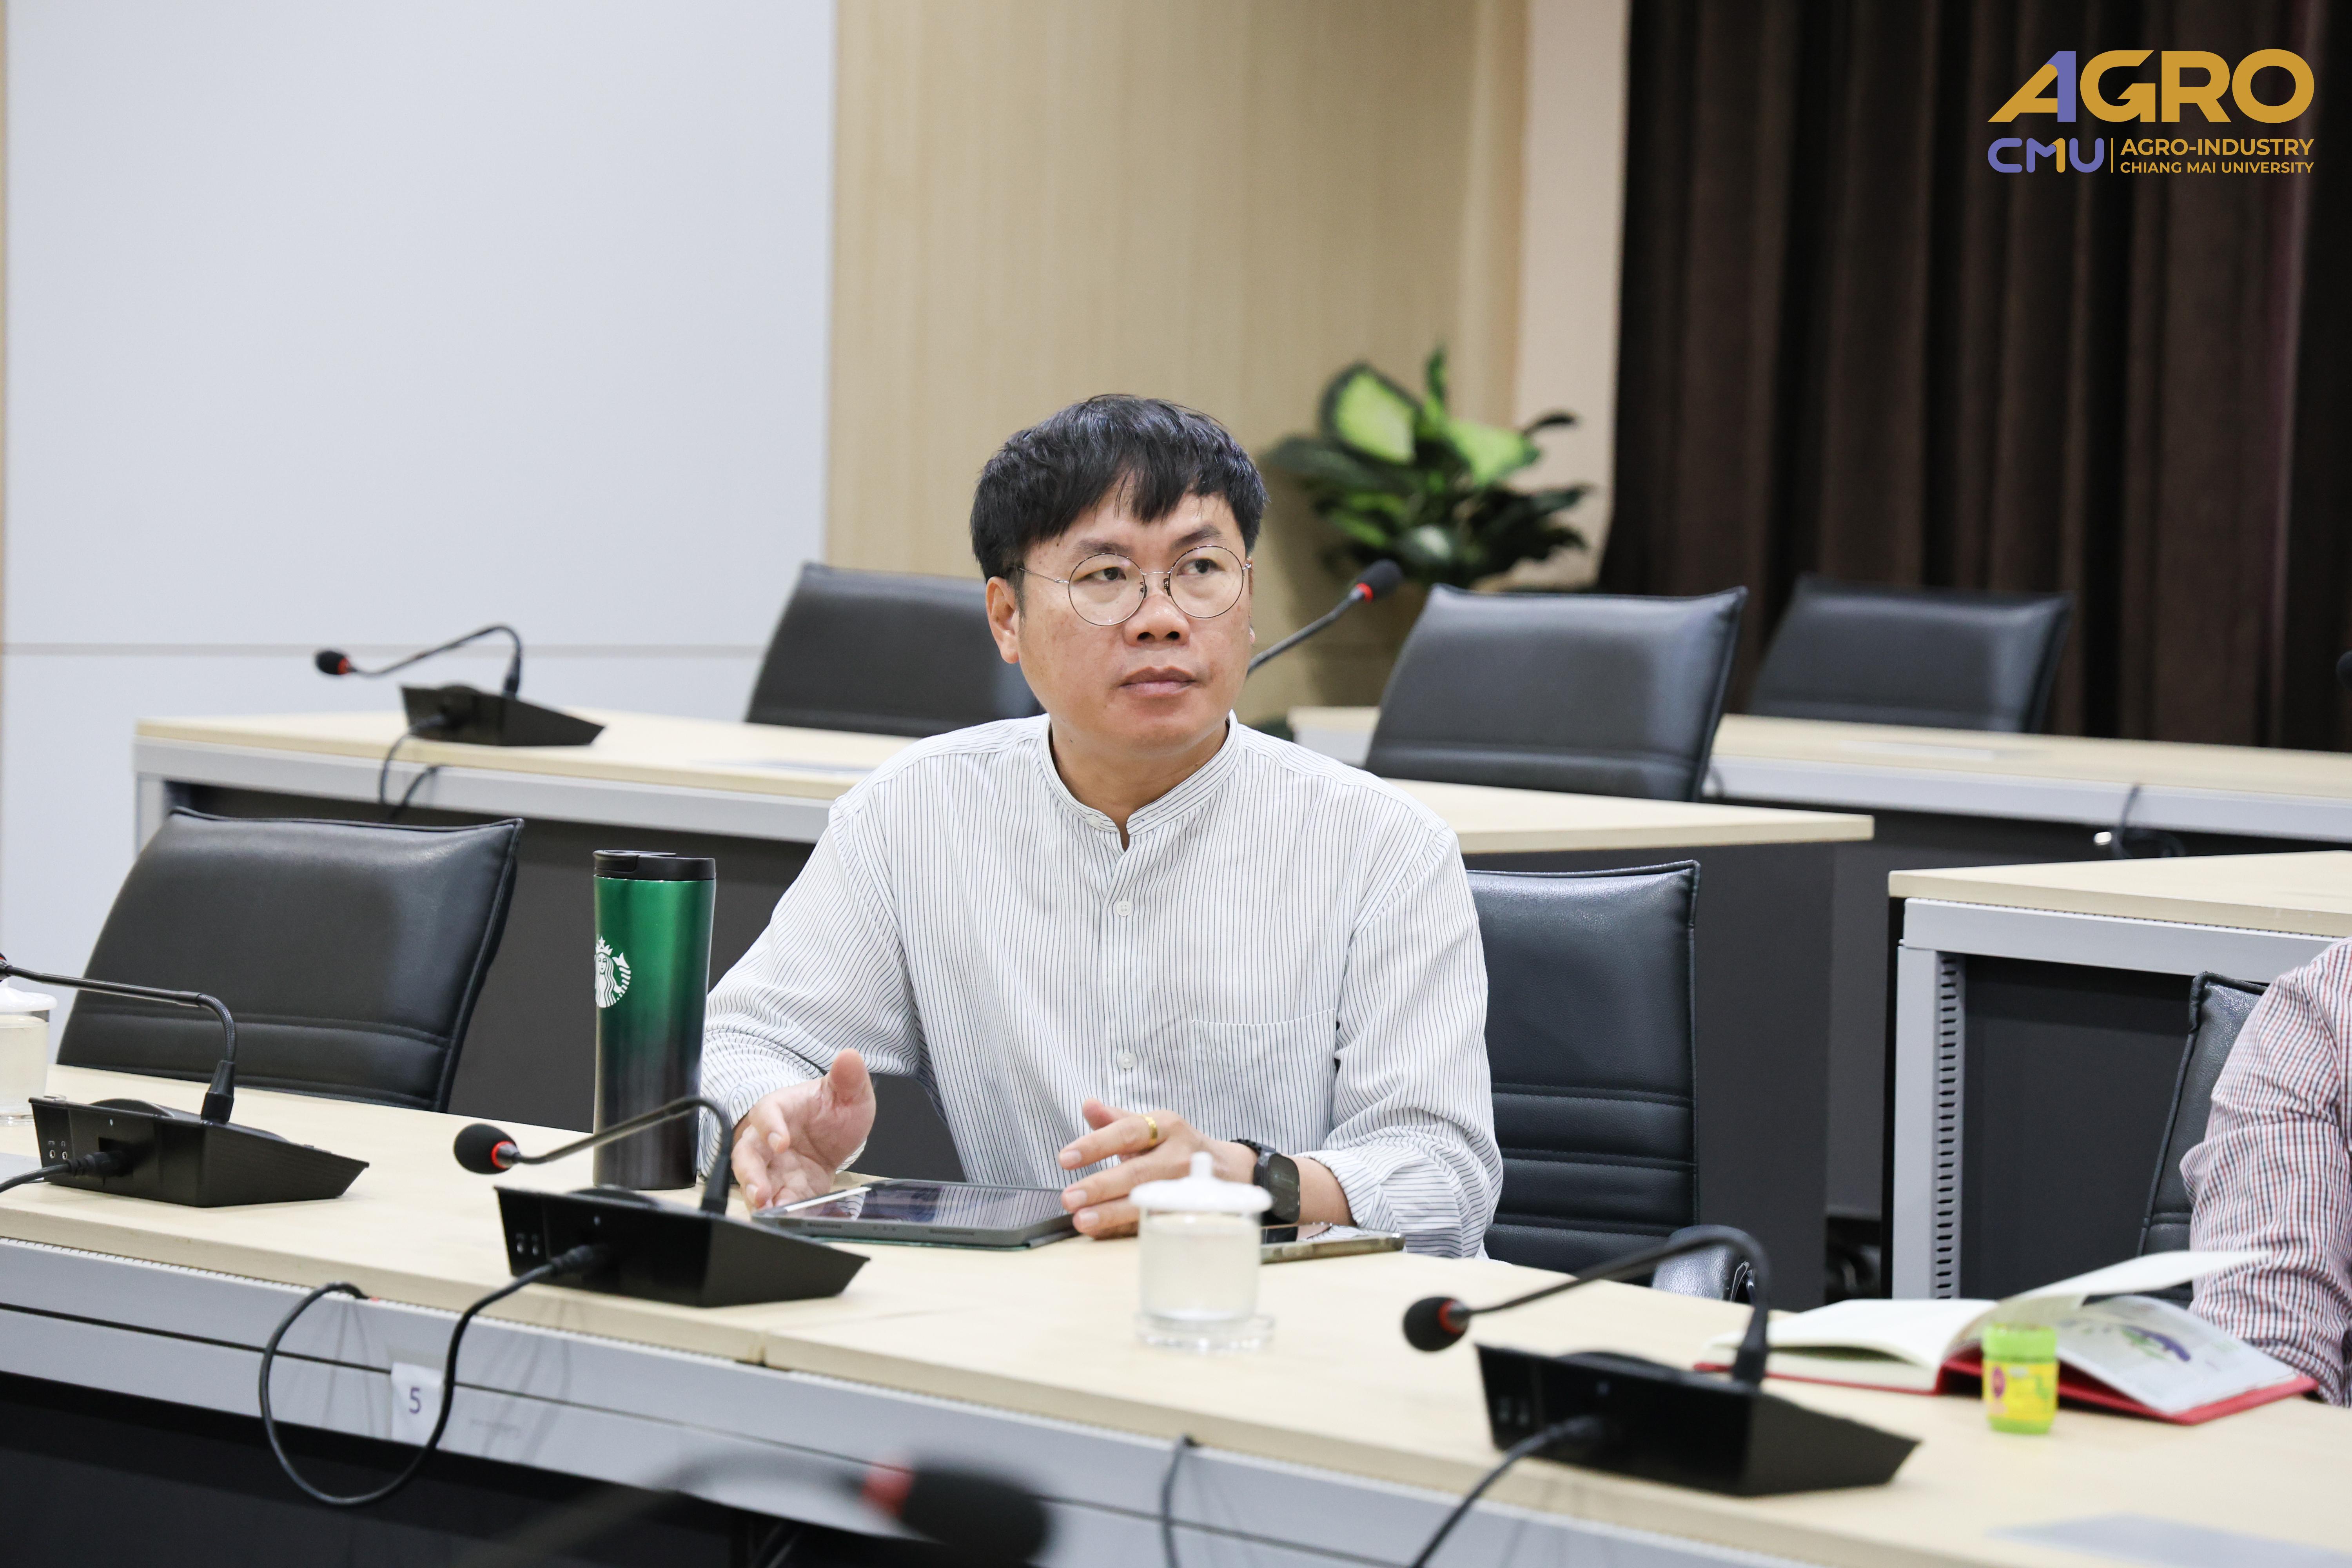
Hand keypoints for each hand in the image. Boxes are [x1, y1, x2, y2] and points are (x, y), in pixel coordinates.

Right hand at [729, 1050, 876, 1210]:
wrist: (832, 1132)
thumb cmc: (830, 1108)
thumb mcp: (847, 1092)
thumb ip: (848, 1077)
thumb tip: (851, 1056)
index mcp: (780, 1108)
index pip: (766, 1113)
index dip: (770, 1126)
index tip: (781, 1141)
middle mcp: (767, 1139)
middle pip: (747, 1155)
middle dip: (750, 1174)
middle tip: (760, 1192)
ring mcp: (774, 1166)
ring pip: (755, 1181)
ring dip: (758, 1197)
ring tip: (765, 1211)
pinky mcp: (785, 1188)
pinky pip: (779, 1200)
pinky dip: (781, 1210)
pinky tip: (788, 1219)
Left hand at [1055, 1098, 1249, 1237]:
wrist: (1224, 1169)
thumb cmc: (1174, 1147)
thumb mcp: (1150, 1126)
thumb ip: (1115, 1120)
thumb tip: (1088, 1104)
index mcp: (1166, 1127)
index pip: (1127, 1132)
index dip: (1096, 1145)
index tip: (1065, 1158)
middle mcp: (1178, 1155)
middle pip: (1137, 1171)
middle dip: (1101, 1186)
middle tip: (1069, 1197)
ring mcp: (1188, 1186)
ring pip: (1148, 1200)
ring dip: (1112, 1213)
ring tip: (1082, 1220)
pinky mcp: (1192, 1211)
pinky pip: (1158, 1221)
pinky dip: (1128, 1228)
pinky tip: (1103, 1232)